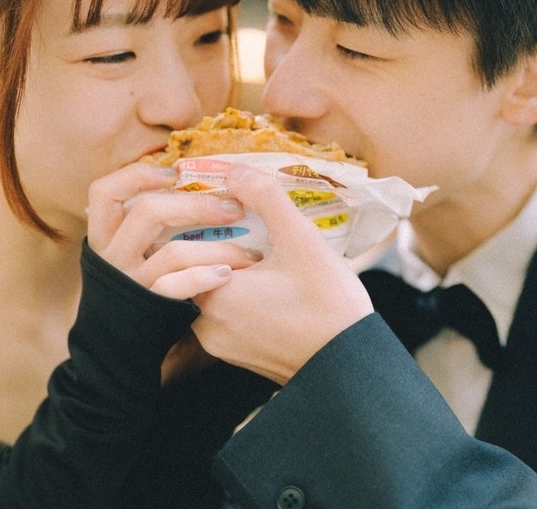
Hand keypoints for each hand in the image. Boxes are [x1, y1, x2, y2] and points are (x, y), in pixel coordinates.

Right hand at [86, 162, 259, 298]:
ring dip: (216, 246)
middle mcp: (113, 258)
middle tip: (233, 207)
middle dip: (196, 205)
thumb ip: (156, 222)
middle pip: (146, 213)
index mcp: (108, 236)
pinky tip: (226, 275)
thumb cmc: (147, 289)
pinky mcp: (150, 309)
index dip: (136, 176)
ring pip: (171, 252)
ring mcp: (131, 284)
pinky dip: (203, 277)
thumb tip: (196, 185)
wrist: (127, 352)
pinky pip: (176, 287)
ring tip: (248, 252)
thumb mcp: (138, 252)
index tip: (174, 173)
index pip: (105, 193)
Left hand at [191, 163, 373, 384]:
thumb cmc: (329, 303)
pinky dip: (236, 296)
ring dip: (228, 272)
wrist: (351, 366)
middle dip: (218, 247)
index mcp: (213, 296)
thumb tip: (233, 171)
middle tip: (251, 234)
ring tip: (264, 259)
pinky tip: (270, 287)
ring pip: (206, 293)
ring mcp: (219, 346)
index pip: (185, 249)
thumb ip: (265, 197)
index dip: (208, 226)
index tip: (236, 215)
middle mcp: (206, 326)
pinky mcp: (235, 357)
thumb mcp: (302, 239)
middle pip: (192, 271)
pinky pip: (221, 316)